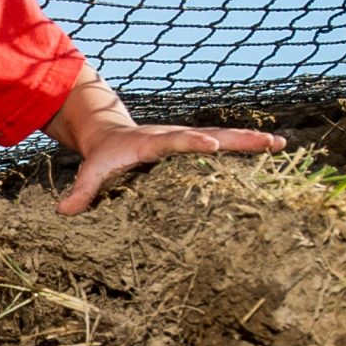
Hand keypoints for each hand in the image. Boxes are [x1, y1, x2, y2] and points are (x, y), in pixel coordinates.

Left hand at [57, 124, 286, 214]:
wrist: (110, 133)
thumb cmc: (104, 155)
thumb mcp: (92, 170)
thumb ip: (82, 190)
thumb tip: (64, 212)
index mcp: (152, 142)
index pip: (174, 141)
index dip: (192, 142)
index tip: (212, 144)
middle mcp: (175, 136)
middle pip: (210, 134)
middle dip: (237, 139)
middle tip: (266, 141)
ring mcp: (189, 139)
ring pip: (224, 138)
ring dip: (251, 141)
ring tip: (281, 144)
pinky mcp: (197, 146)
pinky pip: (226, 145)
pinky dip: (249, 147)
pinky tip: (275, 150)